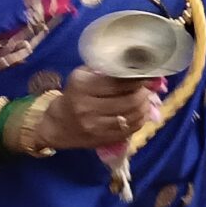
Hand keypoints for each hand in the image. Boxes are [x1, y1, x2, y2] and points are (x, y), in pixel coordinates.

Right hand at [42, 69, 161, 150]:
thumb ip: (107, 70)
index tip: (147, 76)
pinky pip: (131, 129)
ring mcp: (95, 126)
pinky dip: (140, 119)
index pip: (119, 83)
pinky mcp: (102, 140)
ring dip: (145, 106)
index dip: (138, 79)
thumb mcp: (83, 76)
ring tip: (144, 99)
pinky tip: (140, 112)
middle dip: (144, 93)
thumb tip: (137, 67)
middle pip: (130, 100)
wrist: (58, 124)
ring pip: (133, 116)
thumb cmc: (75, 94)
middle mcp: (87, 108)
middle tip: (146, 88)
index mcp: (82, 87)